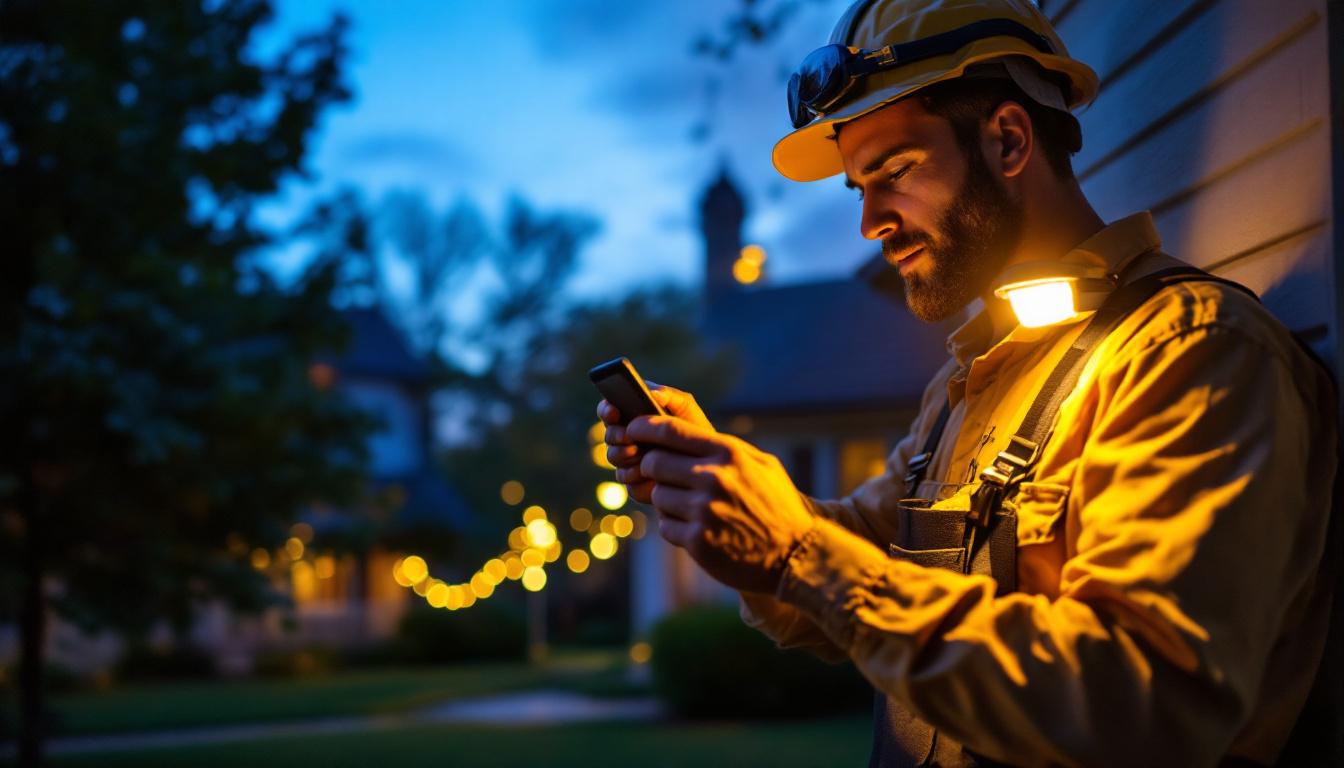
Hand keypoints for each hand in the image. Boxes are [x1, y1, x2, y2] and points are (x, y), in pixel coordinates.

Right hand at [596, 383, 712, 503]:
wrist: (709, 466)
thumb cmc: (696, 432)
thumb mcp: (686, 409)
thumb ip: (670, 396)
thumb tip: (652, 393)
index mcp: (635, 417)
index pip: (609, 410)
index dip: (606, 409)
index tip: (613, 412)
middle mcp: (627, 439)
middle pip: (608, 435)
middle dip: (616, 435)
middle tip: (627, 436)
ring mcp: (629, 462)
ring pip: (613, 458)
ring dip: (624, 455)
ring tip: (638, 453)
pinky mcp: (636, 484)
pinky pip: (626, 481)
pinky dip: (635, 476)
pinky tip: (648, 474)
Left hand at [626, 413, 816, 593]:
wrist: (796, 555)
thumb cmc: (778, 505)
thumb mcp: (761, 464)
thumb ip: (723, 447)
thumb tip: (680, 432)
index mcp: (728, 453)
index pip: (670, 430)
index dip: (644, 427)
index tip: (633, 428)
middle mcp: (713, 478)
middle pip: (654, 462)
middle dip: (653, 467)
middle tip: (664, 475)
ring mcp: (704, 510)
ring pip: (657, 495)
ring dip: (667, 500)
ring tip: (692, 507)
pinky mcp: (697, 541)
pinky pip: (665, 526)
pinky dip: (675, 527)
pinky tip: (699, 528)